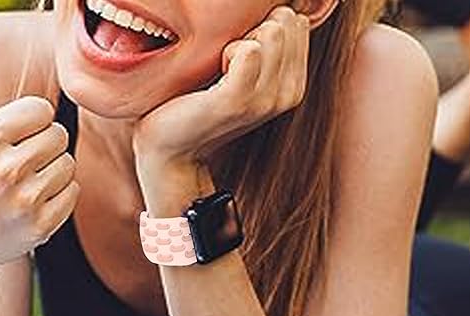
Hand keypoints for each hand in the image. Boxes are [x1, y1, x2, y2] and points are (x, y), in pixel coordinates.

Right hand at [0, 81, 79, 286]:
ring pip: (68, 164)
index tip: (21, 131)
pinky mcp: (40, 227)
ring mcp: (26, 202)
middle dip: (43, 142)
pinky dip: (60, 193)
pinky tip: (35, 197)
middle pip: (58, 136)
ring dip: (52, 168)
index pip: (40, 110)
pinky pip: (72, 193)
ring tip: (26, 178)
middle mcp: (7, 171)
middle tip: (23, 156)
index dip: (32, 119)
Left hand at [132, 5, 309, 206]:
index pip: (297, 22)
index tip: (239, 59)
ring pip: (271, 32)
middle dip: (252, 31)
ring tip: (220, 72)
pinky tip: (214, 78)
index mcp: (293, 87)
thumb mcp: (244, 73)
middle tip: (227, 65)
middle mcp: (287, 95)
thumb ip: (266, 45)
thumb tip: (281, 6)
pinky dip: (225, 52)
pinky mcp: (239, 101)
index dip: (262, 28)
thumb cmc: (200, 102)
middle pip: (285, 22)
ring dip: (237, 42)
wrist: (172, 148)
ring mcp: (266, 101)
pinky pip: (249, 49)